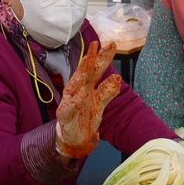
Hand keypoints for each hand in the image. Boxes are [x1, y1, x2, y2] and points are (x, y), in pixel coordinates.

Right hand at [55, 40, 121, 158]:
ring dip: (81, 72)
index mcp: (87, 88)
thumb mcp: (99, 105)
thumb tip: (118, 78)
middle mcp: (78, 91)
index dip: (103, 57)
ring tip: (88, 60)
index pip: (96, 70)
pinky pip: (70, 106)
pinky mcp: (65, 116)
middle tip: (96, 44)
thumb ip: (107, 92)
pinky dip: (76, 99)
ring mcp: (70, 102)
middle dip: (91, 58)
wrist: (74, 140)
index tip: (111, 44)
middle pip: (85, 73)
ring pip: (75, 84)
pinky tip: (83, 91)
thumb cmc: (84, 119)